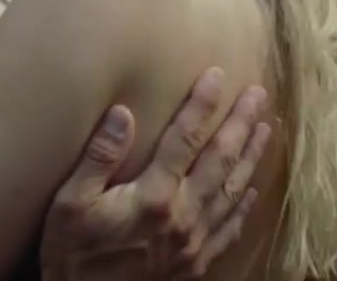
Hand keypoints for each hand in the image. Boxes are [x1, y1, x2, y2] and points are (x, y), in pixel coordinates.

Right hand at [38, 68, 272, 279]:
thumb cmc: (72, 255)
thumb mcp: (70, 204)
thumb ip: (99, 158)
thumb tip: (122, 113)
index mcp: (154, 196)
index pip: (185, 138)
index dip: (202, 104)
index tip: (218, 74)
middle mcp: (182, 216)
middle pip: (220, 160)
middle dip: (240, 123)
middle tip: (258, 95)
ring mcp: (193, 242)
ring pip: (231, 190)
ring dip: (251, 157)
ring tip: (266, 129)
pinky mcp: (194, 263)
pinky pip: (228, 229)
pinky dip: (242, 206)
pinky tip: (251, 189)